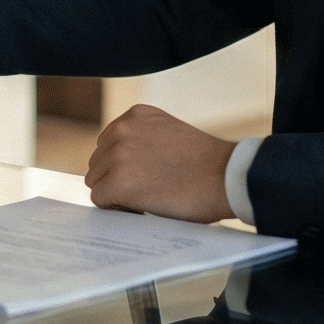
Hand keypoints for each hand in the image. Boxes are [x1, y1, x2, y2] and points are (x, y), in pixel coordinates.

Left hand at [85, 103, 236, 223]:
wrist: (227, 177)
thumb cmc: (207, 163)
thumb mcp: (169, 134)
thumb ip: (143, 140)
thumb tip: (123, 163)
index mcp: (135, 115)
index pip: (107, 144)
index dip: (122, 166)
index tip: (143, 176)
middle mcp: (122, 129)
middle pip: (98, 163)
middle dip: (116, 179)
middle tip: (146, 191)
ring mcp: (118, 155)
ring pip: (96, 181)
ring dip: (116, 193)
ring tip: (146, 198)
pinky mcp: (118, 181)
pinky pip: (99, 199)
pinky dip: (116, 208)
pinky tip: (140, 208)